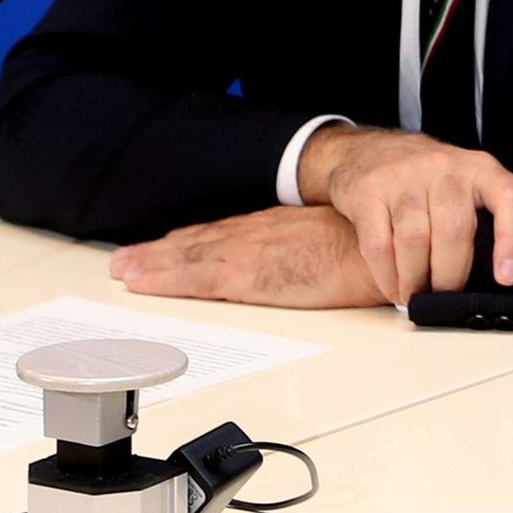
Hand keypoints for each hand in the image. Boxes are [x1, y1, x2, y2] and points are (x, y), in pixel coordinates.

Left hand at [108, 206, 384, 307]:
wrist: (387, 245)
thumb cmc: (370, 248)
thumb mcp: (336, 243)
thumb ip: (314, 252)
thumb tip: (314, 264)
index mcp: (279, 230)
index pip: (225, 235)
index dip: (191, 243)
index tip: (164, 250)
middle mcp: (258, 235)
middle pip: (200, 244)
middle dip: (161, 255)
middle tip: (125, 263)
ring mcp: (250, 253)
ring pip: (190, 258)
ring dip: (154, 265)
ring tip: (125, 271)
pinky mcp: (250, 276)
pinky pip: (196, 277)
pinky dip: (166, 279)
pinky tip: (144, 282)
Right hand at [298, 124, 512, 303]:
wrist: (367, 150)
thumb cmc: (427, 181)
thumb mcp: (465, 184)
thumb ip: (483, 220)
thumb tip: (497, 281)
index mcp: (480, 168)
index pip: (510, 197)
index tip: (507, 278)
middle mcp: (444, 167)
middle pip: (455, 230)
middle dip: (451, 277)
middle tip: (445, 296)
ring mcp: (403, 176)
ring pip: (415, 240)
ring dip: (416, 280)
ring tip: (416, 296)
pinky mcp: (367, 191)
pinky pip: (379, 245)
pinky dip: (387, 277)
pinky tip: (394, 287)